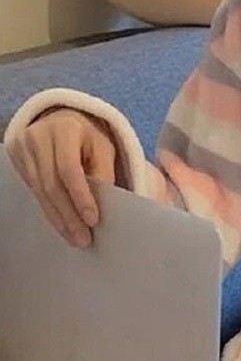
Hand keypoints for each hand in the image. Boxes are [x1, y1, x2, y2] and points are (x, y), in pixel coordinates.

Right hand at [7, 108, 116, 247]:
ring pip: (39, 190)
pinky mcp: (16, 158)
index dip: (81, 197)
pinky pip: (33, 190)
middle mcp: (38, 136)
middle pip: (51, 184)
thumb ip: (104, 173)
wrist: (63, 121)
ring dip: (58, 219)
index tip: (93, 220)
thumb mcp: (104, 149)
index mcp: (65, 129)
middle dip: (69, 215)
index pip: (70, 169)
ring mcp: (23, 147)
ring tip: (74, 238)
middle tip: (83, 239)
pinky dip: (49, 210)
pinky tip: (61, 225)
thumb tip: (104, 207)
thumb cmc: (89, 139)